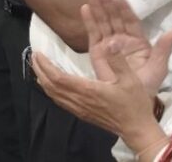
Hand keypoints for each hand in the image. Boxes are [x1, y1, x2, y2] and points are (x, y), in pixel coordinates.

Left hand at [32, 0, 171, 156]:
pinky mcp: (81, 113)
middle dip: (39, 70)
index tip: (38, 53)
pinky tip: (49, 84)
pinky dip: (50, 90)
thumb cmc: (134, 104)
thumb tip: (110, 43)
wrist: (137, 129)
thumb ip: (118, 61)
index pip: (58, 78)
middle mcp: (79, 100)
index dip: (45, 66)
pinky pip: (59, 101)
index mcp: (88, 90)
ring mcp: (78, 108)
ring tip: (38, 67)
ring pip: (53, 94)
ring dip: (43, 79)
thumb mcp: (130, 79)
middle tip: (34, 56)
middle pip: (51, 86)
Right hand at [83, 0, 171, 94]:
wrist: (131, 101)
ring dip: (98, 8)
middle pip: (114, 18)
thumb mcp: (158, 67)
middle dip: (108, 4)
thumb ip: (163, 49)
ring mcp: (108, 44)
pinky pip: (92, 33)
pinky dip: (89, 21)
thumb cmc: (146, 85)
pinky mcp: (97, 51)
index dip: (125, 9)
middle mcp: (122, 39)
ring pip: (103, 22)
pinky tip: (85, 9)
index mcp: (138, 41)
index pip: (131, 21)